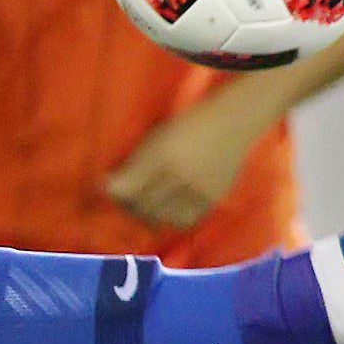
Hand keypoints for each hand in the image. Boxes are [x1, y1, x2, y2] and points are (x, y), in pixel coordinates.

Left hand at [106, 87, 275, 231]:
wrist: (233, 122)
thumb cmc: (189, 125)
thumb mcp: (157, 136)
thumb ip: (135, 161)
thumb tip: (110, 187)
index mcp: (159, 155)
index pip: (126, 188)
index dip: (112, 193)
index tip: (109, 189)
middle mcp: (178, 174)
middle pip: (141, 206)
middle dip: (128, 205)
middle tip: (127, 199)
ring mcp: (197, 189)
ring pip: (162, 217)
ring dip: (150, 215)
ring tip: (148, 206)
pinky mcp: (213, 198)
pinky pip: (186, 220)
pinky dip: (173, 218)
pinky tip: (170, 209)